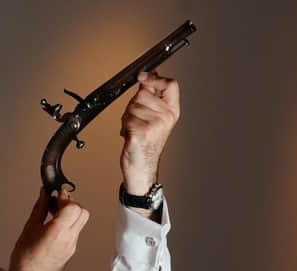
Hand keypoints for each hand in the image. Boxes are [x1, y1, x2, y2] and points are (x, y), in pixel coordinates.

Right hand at [6, 188, 89, 270]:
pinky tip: (54, 225)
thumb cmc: (25, 259)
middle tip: (56, 201)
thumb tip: (44, 194)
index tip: (56, 193)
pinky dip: (68, 224)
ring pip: (80, 222)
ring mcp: (72, 246)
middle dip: (71, 203)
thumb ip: (40, 208)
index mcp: (57, 232)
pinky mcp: (71, 251)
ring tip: (53, 212)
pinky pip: (75, 232)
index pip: (72, 207)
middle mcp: (68, 239)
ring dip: (70, 214)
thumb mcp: (29, 228)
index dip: (65, 197)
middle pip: (82, 213)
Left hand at [120, 71, 179, 194]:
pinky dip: (124, 127)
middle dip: (134, 104)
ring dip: (127, 117)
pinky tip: (130, 136)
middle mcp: (166, 118)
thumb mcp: (155, 118)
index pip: (171, 85)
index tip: (143, 78)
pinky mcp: (140, 133)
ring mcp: (154, 126)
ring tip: (135, 129)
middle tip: (138, 120)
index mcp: (172, 112)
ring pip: (131, 106)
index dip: (155, 78)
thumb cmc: (147, 143)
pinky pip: (125, 119)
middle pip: (143, 93)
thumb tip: (146, 78)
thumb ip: (152, 98)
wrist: (142, 167)